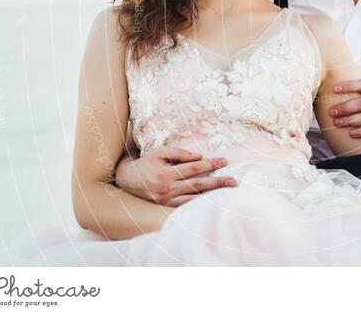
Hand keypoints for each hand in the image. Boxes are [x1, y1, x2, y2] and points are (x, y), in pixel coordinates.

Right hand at [114, 146, 236, 206]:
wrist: (127, 180)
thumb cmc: (147, 162)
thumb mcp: (160, 152)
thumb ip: (180, 153)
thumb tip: (200, 156)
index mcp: (166, 174)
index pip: (194, 168)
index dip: (210, 164)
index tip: (224, 161)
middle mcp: (167, 189)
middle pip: (198, 184)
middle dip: (217, 182)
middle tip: (234, 180)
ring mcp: (166, 201)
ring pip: (194, 198)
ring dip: (212, 195)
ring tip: (228, 192)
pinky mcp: (165, 207)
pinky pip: (186, 207)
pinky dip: (200, 204)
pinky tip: (212, 201)